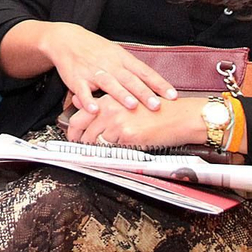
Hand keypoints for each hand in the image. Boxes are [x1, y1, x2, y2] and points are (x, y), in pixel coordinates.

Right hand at [40, 22, 177, 113]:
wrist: (66, 39)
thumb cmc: (94, 49)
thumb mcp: (116, 53)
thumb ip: (133, 70)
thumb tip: (155, 86)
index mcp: (121, 58)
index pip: (144, 71)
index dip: (159, 83)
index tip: (172, 95)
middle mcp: (109, 64)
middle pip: (129, 79)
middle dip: (144, 93)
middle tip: (156, 105)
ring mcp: (92, 71)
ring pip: (109, 83)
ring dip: (121, 94)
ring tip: (132, 105)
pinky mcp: (77, 79)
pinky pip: (83, 91)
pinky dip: (88, 100)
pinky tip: (94, 109)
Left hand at [65, 95, 209, 148]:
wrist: (179, 116)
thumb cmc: (156, 110)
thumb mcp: (127, 101)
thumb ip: (102, 104)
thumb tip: (79, 102)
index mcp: (110, 99)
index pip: (80, 115)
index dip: (73, 129)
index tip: (73, 137)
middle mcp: (110, 109)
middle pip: (82, 128)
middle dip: (77, 140)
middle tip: (77, 148)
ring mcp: (118, 122)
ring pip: (95, 140)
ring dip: (93, 148)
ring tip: (96, 151)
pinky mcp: (128, 135)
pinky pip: (112, 148)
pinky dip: (110, 152)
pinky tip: (114, 152)